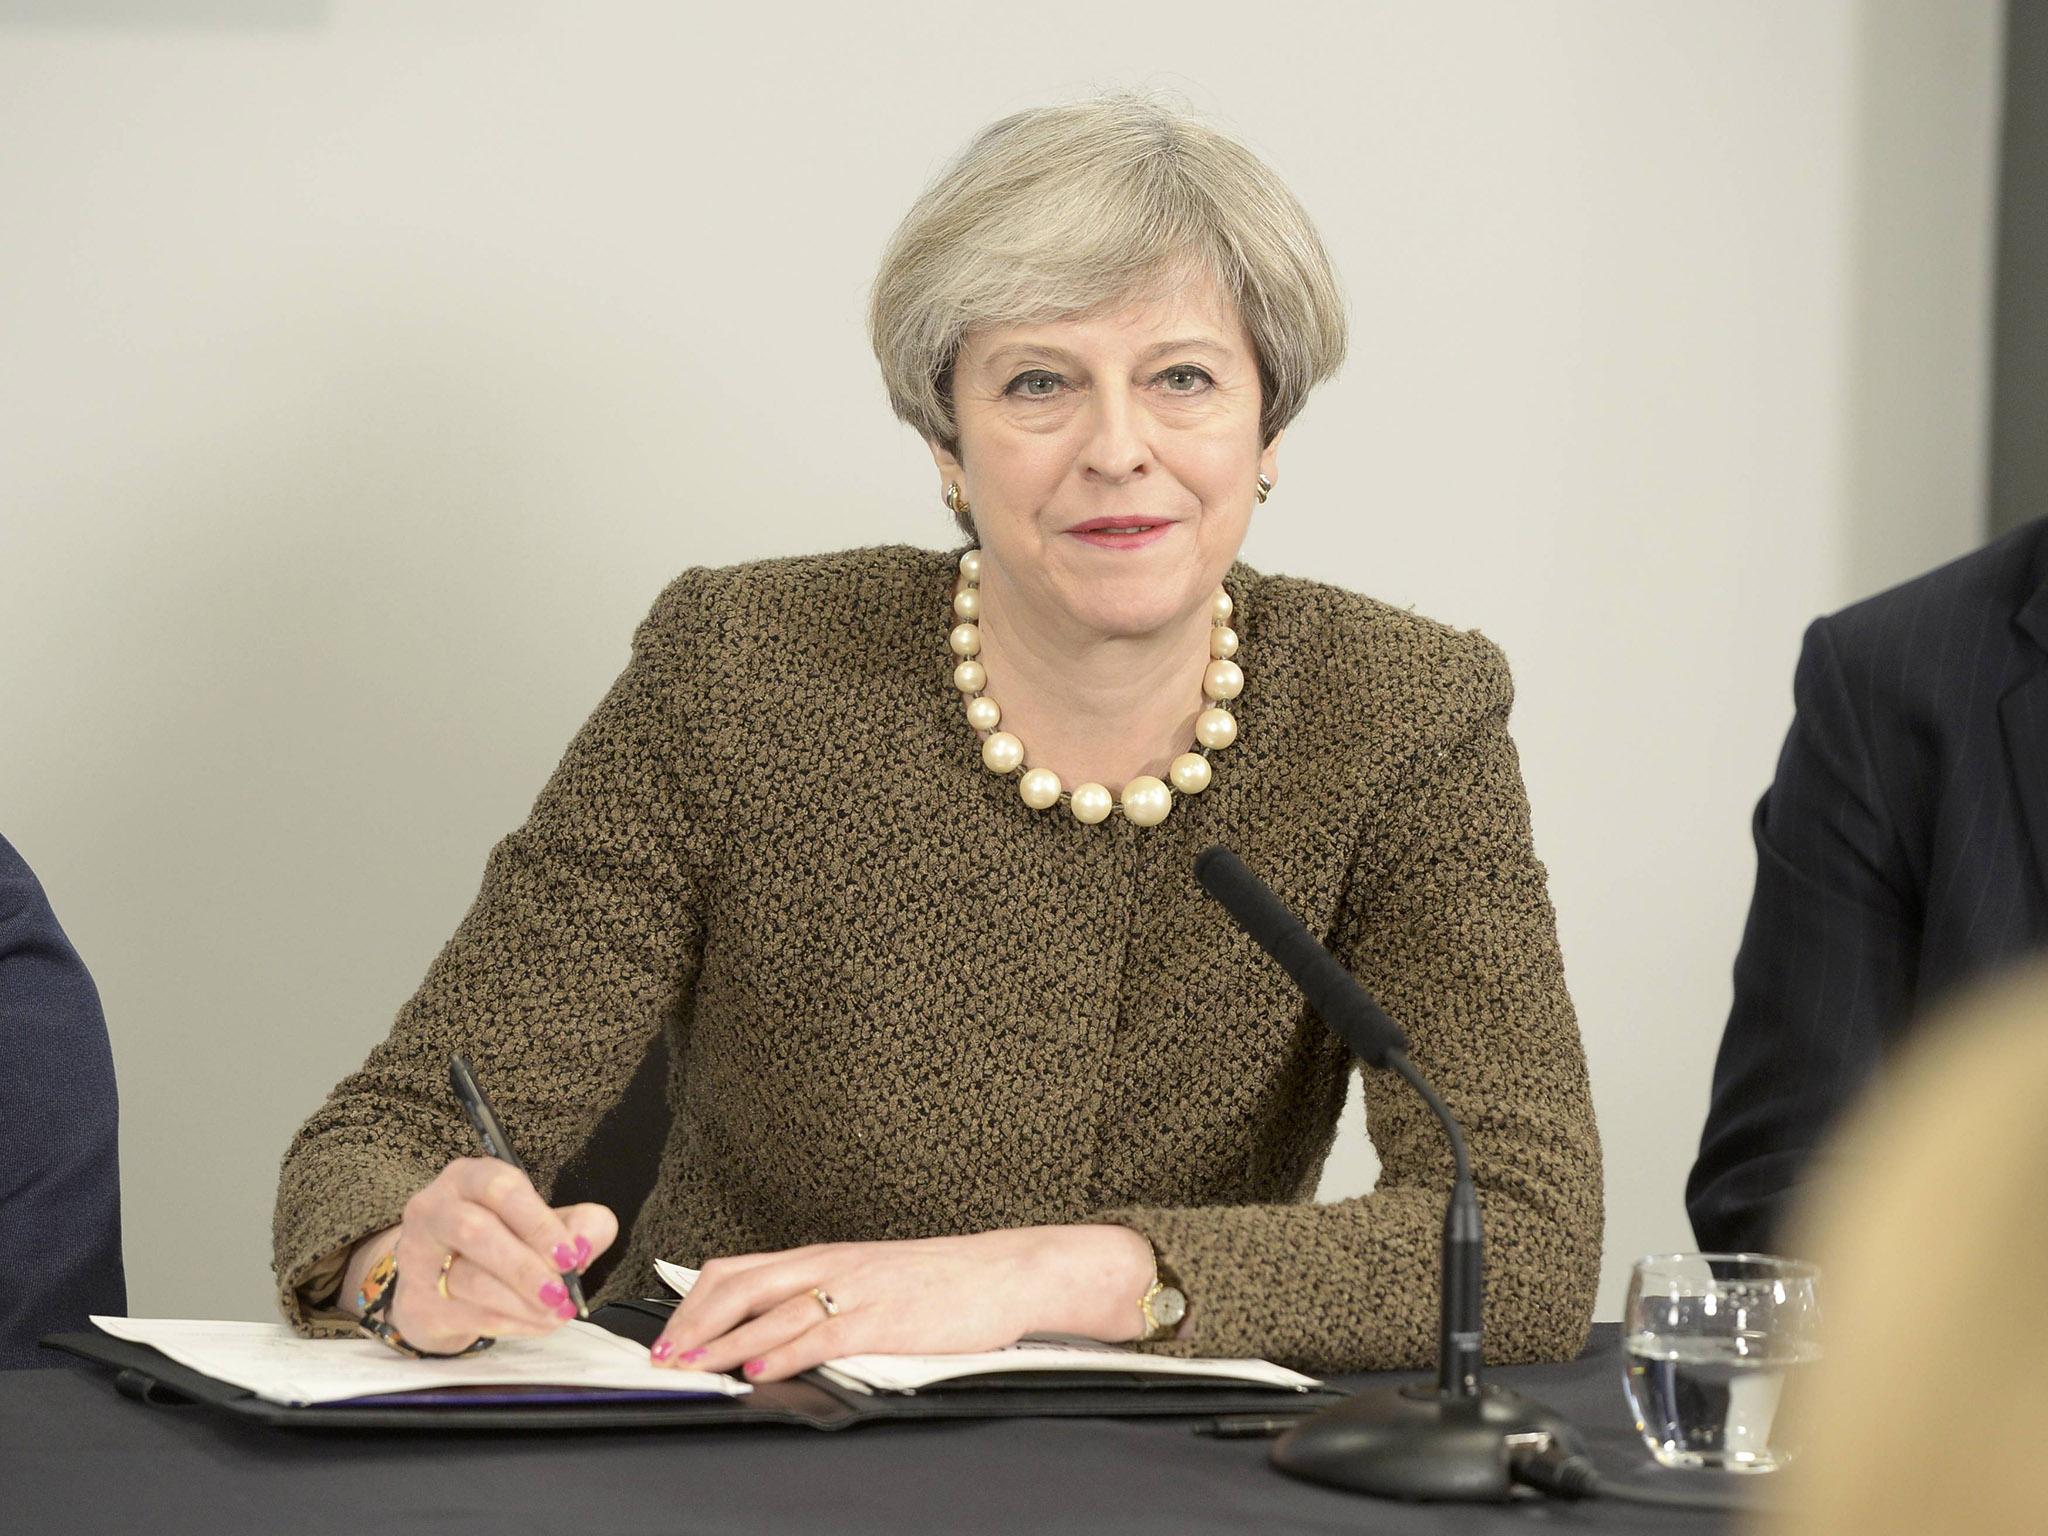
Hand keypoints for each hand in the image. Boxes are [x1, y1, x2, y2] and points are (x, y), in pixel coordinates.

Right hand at [350, 1159, 618, 1354]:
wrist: (441, 1285)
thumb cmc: (502, 1242)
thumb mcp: (545, 1224)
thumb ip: (579, 1225)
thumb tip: (584, 1244)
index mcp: (469, 1178)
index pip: (501, 1187)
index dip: (538, 1222)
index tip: (570, 1255)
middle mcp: (433, 1209)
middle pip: (474, 1231)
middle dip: (526, 1266)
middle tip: (562, 1292)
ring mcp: (416, 1256)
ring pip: (468, 1278)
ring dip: (521, 1301)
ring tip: (557, 1312)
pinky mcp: (415, 1301)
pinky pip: (464, 1313)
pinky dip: (510, 1322)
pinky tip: (537, 1324)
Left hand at [648, 1224, 1156, 1382]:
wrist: (1008, 1271)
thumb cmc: (944, 1281)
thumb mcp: (873, 1279)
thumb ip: (826, 1296)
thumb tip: (775, 1331)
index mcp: (825, 1257)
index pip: (739, 1270)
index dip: (694, 1303)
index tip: (667, 1337)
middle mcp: (831, 1265)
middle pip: (740, 1284)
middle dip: (693, 1323)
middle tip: (663, 1358)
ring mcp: (856, 1290)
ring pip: (771, 1311)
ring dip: (722, 1343)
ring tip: (691, 1367)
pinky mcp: (883, 1319)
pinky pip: (820, 1334)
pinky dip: (780, 1354)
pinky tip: (756, 1371)